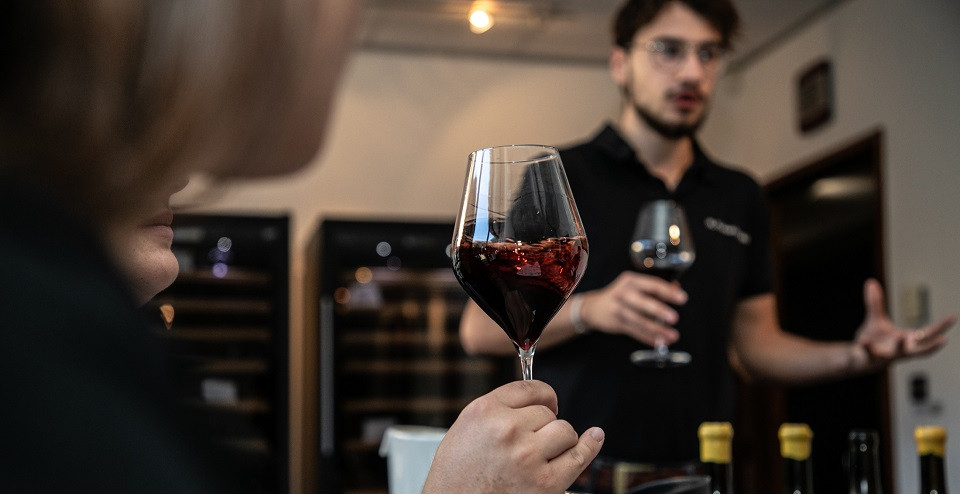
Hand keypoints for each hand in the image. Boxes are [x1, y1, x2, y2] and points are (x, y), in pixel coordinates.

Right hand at [422, 380, 603, 493]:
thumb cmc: (456, 477)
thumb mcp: (466, 429)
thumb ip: (498, 410)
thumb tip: (535, 402)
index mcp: (485, 412)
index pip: (529, 388)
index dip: (543, 396)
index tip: (547, 401)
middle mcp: (507, 430)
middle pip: (547, 412)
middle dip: (544, 424)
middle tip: (531, 441)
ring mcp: (528, 457)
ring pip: (565, 431)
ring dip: (559, 440)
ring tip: (543, 453)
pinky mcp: (545, 484)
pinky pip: (579, 456)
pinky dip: (589, 446)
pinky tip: (594, 438)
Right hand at [578, 271, 687, 346]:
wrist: (592, 308)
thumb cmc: (619, 295)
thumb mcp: (634, 286)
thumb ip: (654, 287)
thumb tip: (677, 287)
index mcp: (631, 281)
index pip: (651, 284)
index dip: (667, 291)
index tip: (682, 298)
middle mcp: (623, 293)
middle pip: (642, 302)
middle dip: (659, 310)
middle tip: (674, 318)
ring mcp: (618, 309)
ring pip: (639, 321)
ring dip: (657, 330)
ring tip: (672, 336)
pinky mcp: (616, 323)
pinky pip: (635, 332)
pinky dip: (648, 338)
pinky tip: (659, 342)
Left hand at [852, 279, 954, 368]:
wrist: (857, 358)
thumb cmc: (874, 341)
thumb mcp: (877, 319)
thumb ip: (876, 302)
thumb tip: (871, 282)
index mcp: (908, 340)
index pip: (928, 334)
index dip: (941, 326)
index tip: (953, 316)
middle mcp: (901, 350)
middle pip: (920, 350)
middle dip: (932, 346)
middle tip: (944, 340)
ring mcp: (886, 355)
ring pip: (895, 353)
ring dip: (898, 346)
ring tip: (900, 338)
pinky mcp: (870, 358)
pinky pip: (868, 354)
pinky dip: (866, 348)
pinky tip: (863, 342)